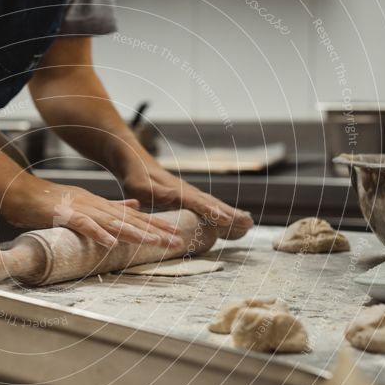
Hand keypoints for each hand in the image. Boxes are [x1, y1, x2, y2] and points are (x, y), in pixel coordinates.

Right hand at [0, 175, 183, 248]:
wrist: (23, 193)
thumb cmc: (52, 202)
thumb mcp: (87, 203)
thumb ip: (111, 206)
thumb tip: (136, 206)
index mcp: (103, 205)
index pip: (135, 217)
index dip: (156, 225)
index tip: (176, 234)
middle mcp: (97, 206)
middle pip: (130, 220)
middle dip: (155, 231)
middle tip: (177, 240)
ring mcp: (82, 210)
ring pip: (113, 223)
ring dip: (135, 233)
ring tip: (155, 242)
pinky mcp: (65, 215)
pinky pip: (85, 226)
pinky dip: (98, 234)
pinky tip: (112, 244)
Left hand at [122, 162, 253, 238]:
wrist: (134, 161)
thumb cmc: (135, 177)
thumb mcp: (141, 186)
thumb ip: (158, 192)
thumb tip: (175, 195)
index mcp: (177, 191)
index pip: (198, 203)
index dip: (212, 212)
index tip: (227, 220)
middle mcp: (187, 191)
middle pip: (212, 203)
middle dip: (230, 213)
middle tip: (249, 223)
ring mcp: (189, 193)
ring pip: (213, 203)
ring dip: (230, 212)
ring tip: (247, 222)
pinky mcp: (187, 195)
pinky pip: (208, 204)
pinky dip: (221, 210)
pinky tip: (229, 217)